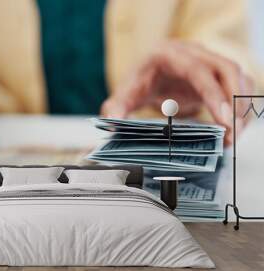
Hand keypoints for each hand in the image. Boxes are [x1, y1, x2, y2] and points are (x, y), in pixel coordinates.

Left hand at [101, 40, 253, 143]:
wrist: (148, 72)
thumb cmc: (138, 82)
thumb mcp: (124, 94)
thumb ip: (115, 107)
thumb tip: (111, 121)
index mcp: (168, 54)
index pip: (197, 71)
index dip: (213, 94)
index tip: (223, 120)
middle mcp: (193, 53)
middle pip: (226, 69)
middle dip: (234, 102)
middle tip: (233, 132)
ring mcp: (208, 61)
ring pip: (237, 77)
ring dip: (240, 105)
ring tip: (233, 135)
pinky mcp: (216, 74)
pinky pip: (237, 85)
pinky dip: (240, 105)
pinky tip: (232, 127)